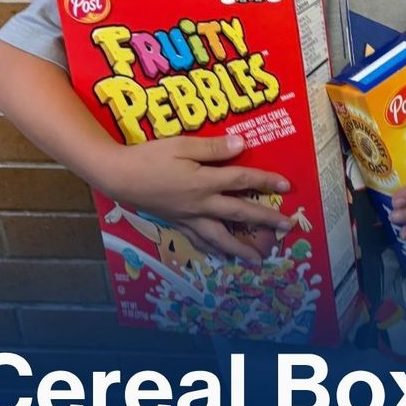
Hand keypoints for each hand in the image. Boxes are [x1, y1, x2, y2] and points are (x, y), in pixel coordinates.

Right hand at [96, 133, 292, 264]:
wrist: (118, 176)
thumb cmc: (149, 157)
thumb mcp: (181, 145)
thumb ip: (213, 147)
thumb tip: (243, 144)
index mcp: (204, 182)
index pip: (243, 181)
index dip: (266, 182)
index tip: (287, 186)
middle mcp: (200, 204)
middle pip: (239, 213)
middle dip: (265, 220)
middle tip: (287, 229)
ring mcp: (188, 217)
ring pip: (220, 237)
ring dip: (241, 248)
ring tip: (257, 260)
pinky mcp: (176, 223)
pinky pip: (199, 240)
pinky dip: (212, 249)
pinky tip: (219, 254)